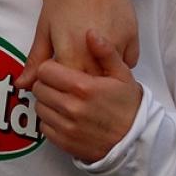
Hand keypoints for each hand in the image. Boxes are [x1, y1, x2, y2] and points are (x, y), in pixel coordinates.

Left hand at [17, 0, 138, 87]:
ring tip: (92, 64)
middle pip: (90, 84)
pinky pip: (127, 65)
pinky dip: (117, 64)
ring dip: (101, 77)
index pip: (68, 87)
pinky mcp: (133, 39)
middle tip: (76, 72)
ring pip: (110, 77)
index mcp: (70, 52)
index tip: (60, 83)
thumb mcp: (44, 29)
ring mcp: (116, 47)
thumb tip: (22, 85)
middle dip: (83, 85)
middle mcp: (95, 54)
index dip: (63, 88)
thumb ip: (36, 60)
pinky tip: (108, 54)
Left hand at [32, 30, 141, 162]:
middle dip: (47, 84)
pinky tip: (65, 116)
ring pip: (39, 107)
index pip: (45, 70)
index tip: (59, 70)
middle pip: (39, 88)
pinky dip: (50, 120)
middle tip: (61, 85)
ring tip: (64, 100)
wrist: (137, 142)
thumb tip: (91, 33)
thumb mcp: (123, 75)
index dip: (50, 68)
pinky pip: (44, 126)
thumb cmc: (129, 105)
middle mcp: (72, 107)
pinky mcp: (64, 143)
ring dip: (47, 102)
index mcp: (83, 87)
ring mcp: (67, 127)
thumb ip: (105, 53)